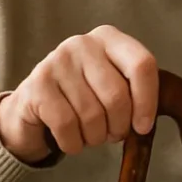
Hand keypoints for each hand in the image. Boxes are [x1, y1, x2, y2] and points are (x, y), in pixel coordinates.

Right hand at [0, 25, 158, 163]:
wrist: (34, 106)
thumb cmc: (85, 96)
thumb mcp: (114, 85)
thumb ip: (135, 93)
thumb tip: (145, 123)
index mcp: (110, 39)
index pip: (142, 65)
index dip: (147, 101)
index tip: (143, 127)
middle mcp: (83, 44)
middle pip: (117, 95)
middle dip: (119, 126)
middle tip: (113, 135)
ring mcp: (57, 61)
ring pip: (92, 114)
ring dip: (95, 137)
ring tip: (91, 136)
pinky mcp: (36, 84)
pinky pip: (66, 124)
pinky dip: (73, 143)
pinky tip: (72, 141)